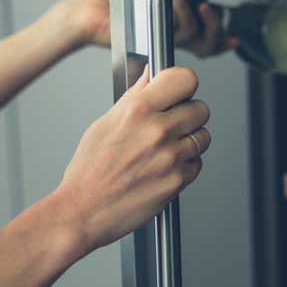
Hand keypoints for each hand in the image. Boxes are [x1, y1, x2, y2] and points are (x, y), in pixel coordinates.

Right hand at [56, 66, 210, 251]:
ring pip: (203, 137)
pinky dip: (186, 165)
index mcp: (137, 110)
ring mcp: (169, 157)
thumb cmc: (88, 171)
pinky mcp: (177, 181)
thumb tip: (149, 75)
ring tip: (167, 148)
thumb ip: (134, 97)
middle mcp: (157, 131)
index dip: (184, 85)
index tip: (179, 91)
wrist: (83, 211)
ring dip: (190, 141)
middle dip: (190, 114)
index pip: (184, 80)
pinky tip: (165, 167)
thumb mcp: (104, 124)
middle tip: (175, 123)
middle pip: (201, 109)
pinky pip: (197, 164)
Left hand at [63, 0, 235, 55]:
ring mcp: (161, 41)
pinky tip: (182, 8)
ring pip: (196, 37)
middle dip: (215, 26)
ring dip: (193, 15)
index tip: (233, 38)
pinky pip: (180, 35)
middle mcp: (168, 36)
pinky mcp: (151, 43)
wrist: (84, 10)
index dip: (220, 39)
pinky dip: (184, 17)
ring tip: (179, 2)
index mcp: (169, 24)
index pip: (201, 38)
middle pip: (207, 43)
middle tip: (209, 9)